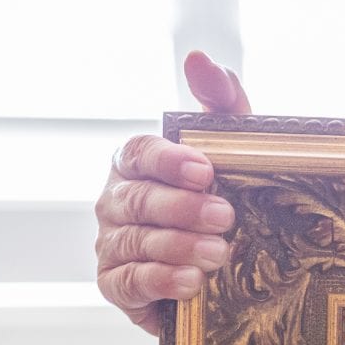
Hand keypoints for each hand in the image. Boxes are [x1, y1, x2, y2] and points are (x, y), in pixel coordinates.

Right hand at [95, 51, 250, 334]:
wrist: (229, 270)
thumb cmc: (224, 196)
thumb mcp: (232, 146)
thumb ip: (221, 99)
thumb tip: (198, 59)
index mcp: (134, 164)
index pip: (138, 153)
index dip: (168, 161)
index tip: (205, 171)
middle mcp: (115, 201)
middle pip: (140, 200)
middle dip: (183, 209)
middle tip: (225, 217)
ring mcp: (111, 244)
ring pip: (137, 242)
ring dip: (178, 247)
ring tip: (219, 253)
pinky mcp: (117, 286)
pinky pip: (129, 282)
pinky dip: (160, 281)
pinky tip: (191, 282)